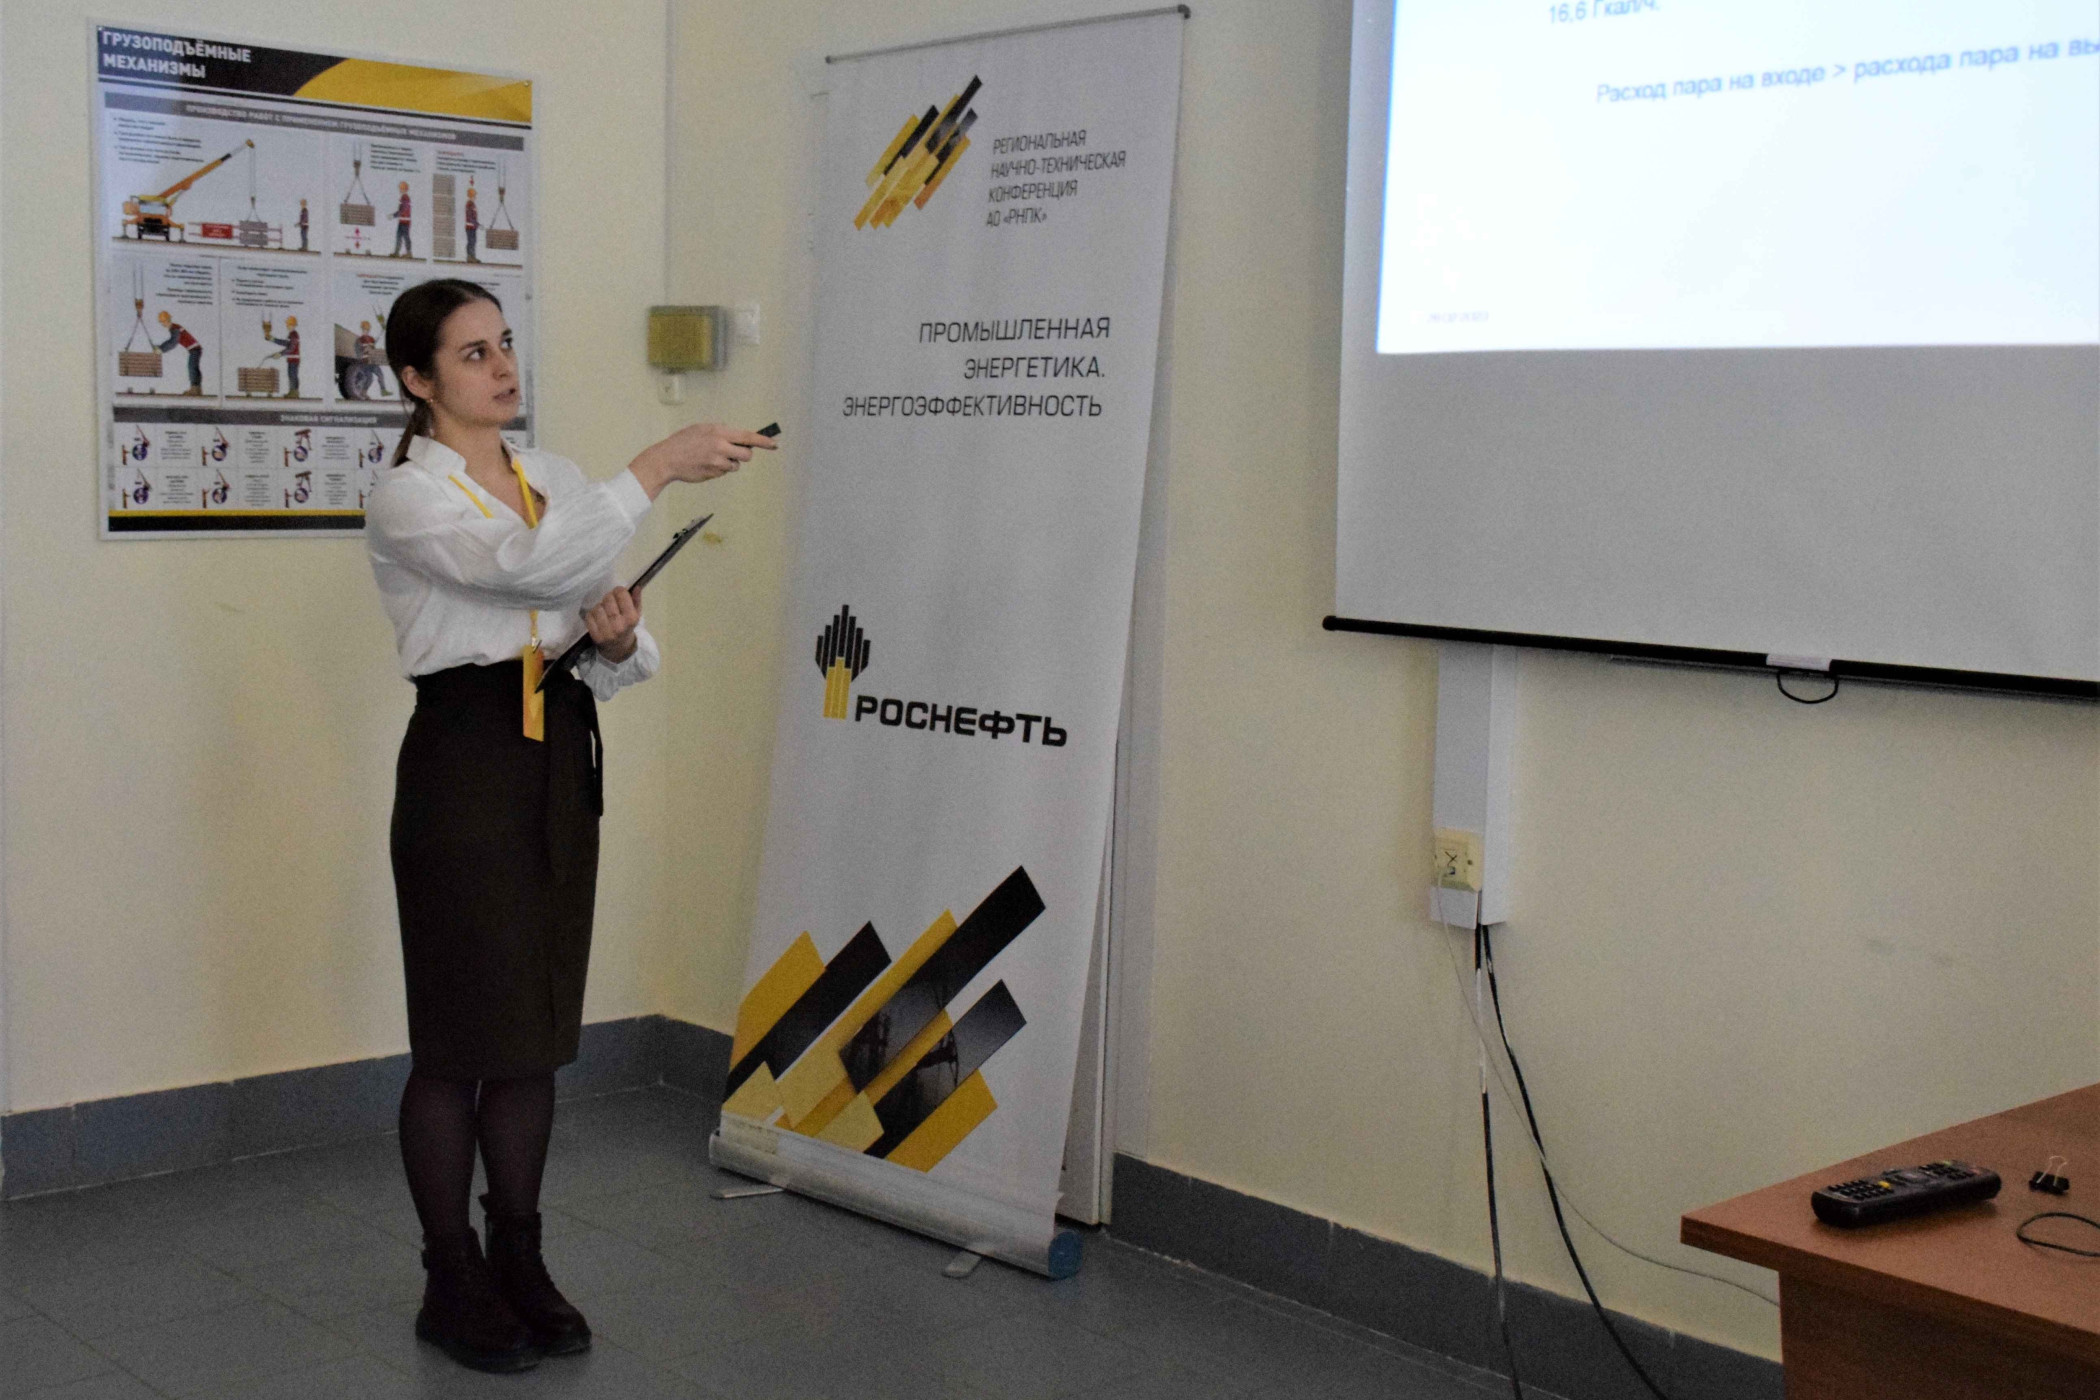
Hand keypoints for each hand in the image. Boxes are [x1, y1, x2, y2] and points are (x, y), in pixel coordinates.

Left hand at [584, 586, 642, 662]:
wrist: (618, 648)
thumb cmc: (628, 627)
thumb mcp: (636, 614)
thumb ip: (636, 600)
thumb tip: (636, 587)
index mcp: (631, 618)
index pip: (620, 594)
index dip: (619, 591)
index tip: (619, 594)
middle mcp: (619, 625)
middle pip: (608, 598)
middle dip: (609, 598)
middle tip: (611, 603)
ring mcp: (606, 631)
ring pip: (598, 607)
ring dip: (600, 606)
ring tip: (604, 611)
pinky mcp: (595, 635)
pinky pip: (589, 616)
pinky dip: (592, 614)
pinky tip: (598, 617)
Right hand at [629, 423, 777, 497]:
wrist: (666, 459)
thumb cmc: (683, 441)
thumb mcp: (702, 428)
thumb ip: (720, 431)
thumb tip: (737, 437)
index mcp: (719, 432)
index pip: (747, 437)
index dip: (763, 441)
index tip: (775, 444)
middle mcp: (720, 446)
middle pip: (746, 455)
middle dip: (743, 455)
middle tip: (734, 452)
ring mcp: (717, 462)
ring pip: (735, 466)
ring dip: (729, 463)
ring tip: (711, 457)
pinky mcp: (713, 474)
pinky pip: (724, 472)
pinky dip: (719, 469)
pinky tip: (705, 464)